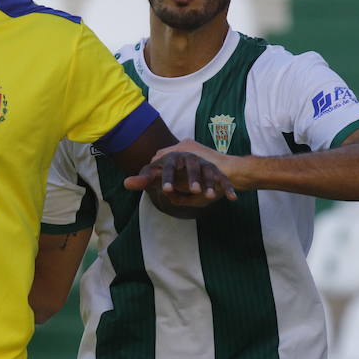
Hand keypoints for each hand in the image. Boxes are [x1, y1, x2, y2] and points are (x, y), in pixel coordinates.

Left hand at [122, 142, 237, 206]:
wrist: (197, 161)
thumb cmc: (174, 171)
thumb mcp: (160, 176)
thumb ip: (145, 180)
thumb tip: (126, 183)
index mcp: (175, 158)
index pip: (170, 166)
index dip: (168, 178)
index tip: (167, 190)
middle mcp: (192, 159)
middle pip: (193, 167)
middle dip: (193, 179)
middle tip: (192, 191)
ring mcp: (206, 165)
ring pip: (209, 173)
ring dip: (211, 184)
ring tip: (211, 196)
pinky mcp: (217, 171)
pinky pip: (223, 179)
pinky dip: (228, 188)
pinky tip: (233, 199)